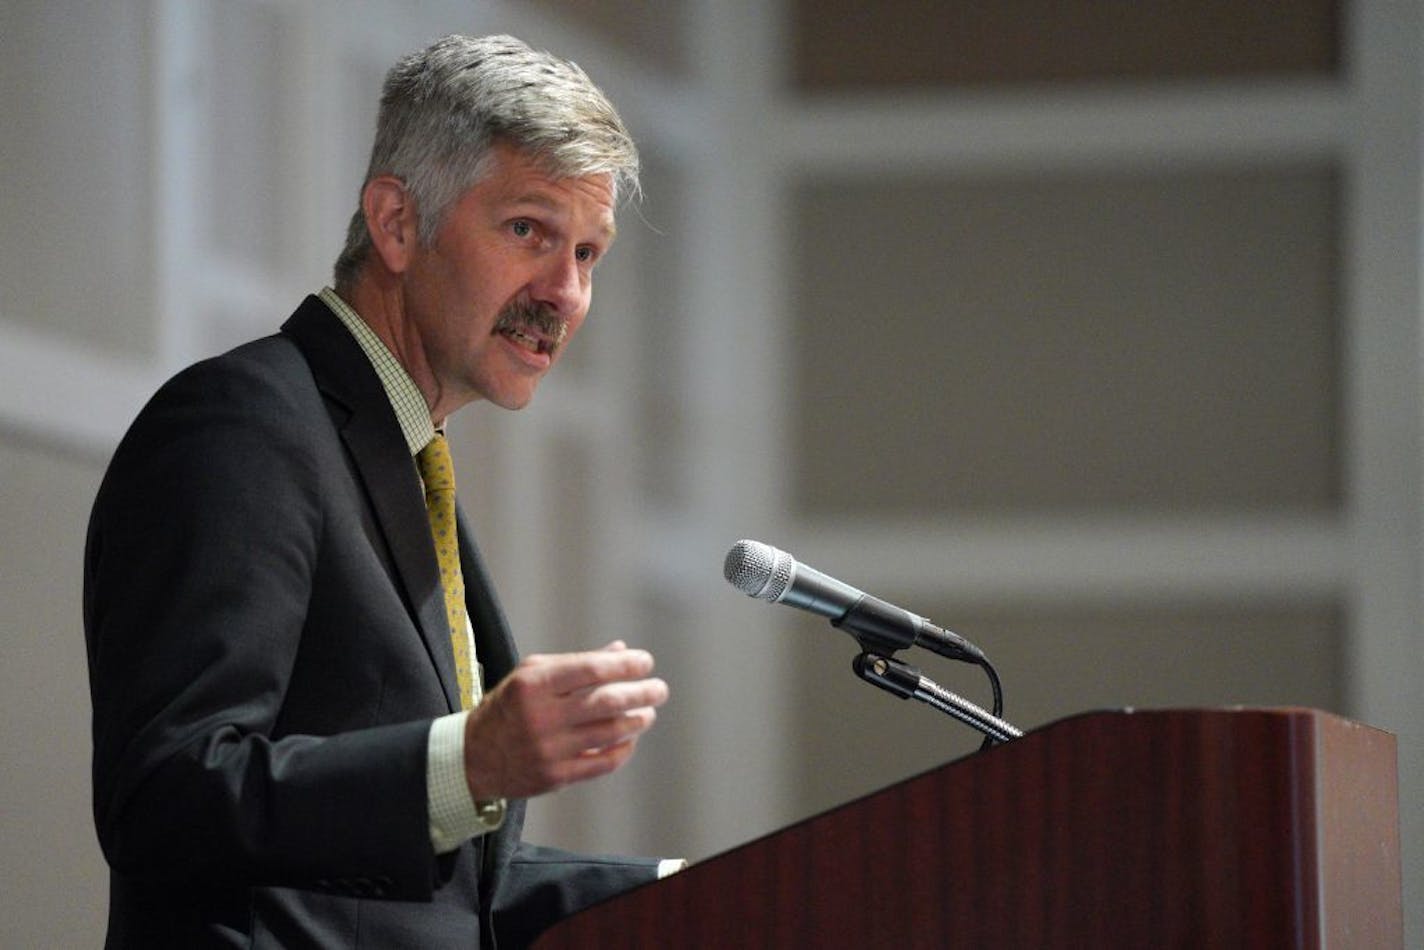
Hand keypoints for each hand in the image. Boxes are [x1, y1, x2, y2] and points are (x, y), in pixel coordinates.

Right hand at [462, 641, 668, 800]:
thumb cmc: (509, 707)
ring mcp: (549, 749)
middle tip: (659, 689)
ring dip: (637, 721)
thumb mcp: (531, 674)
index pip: (590, 669)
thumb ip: (576, 663)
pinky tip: (630, 739)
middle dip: (641, 693)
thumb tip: (621, 650)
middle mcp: (541, 716)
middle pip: (606, 702)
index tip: (645, 662)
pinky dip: (623, 749)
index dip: (625, 665)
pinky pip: (602, 763)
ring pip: (609, 733)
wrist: (474, 756)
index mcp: (534, 684)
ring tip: (648, 712)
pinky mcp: (555, 777)